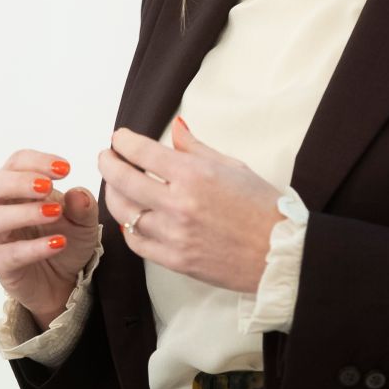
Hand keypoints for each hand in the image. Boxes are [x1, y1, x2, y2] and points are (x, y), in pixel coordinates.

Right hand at [0, 149, 100, 330]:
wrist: (63, 280)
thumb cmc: (65, 237)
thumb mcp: (84, 220)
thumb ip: (84, 205)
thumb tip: (77, 194)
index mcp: (15, 187)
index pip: (16, 163)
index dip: (38, 161)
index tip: (65, 169)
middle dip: (20, 182)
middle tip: (48, 186)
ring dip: (25, 212)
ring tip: (55, 212)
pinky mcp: (0, 263)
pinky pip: (11, 254)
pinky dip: (34, 247)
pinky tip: (58, 243)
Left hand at [97, 117, 283, 292]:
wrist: (281, 253)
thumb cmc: (263, 208)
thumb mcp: (233, 167)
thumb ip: (196, 148)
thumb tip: (177, 128)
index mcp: (194, 175)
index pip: (142, 151)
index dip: (123, 141)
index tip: (119, 138)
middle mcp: (179, 204)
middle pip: (123, 179)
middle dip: (108, 163)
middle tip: (107, 157)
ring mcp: (174, 234)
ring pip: (124, 211)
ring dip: (114, 194)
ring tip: (115, 186)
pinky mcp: (175, 260)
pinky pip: (136, 242)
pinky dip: (128, 227)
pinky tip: (131, 217)